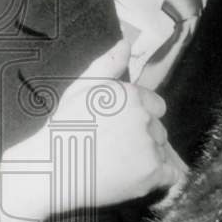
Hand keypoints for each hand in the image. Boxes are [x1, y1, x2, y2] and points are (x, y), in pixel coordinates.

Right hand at [0, 40, 188, 221]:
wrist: (49, 170)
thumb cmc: (62, 128)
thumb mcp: (81, 88)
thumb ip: (107, 64)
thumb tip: (126, 42)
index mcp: (131, 95)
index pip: (156, 106)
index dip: (140, 120)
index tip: (119, 133)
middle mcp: (144, 117)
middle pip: (159, 130)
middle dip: (144, 139)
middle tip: (116, 151)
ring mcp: (149, 145)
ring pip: (163, 151)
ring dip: (149, 159)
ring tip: (120, 166)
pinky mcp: (152, 172)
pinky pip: (171, 175)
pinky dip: (161, 179)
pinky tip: (140, 180)